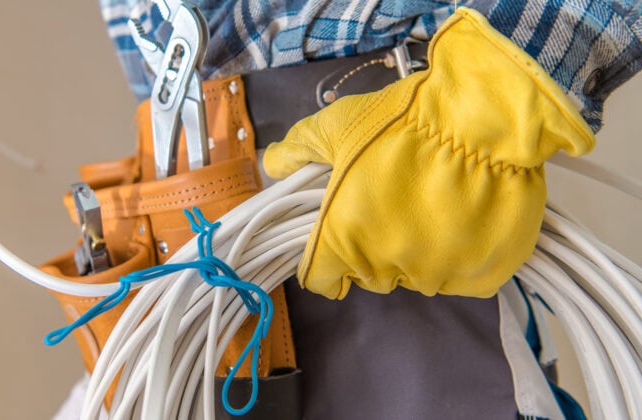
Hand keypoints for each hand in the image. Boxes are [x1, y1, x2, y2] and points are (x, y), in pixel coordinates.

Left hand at [263, 8, 594, 298]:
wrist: (482, 116)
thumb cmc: (400, 121)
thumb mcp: (337, 125)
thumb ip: (299, 148)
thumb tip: (272, 164)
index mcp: (343, 240)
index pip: (321, 277)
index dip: (327, 255)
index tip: (341, 233)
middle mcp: (387, 268)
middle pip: (371, 275)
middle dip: (374, 247)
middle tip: (393, 204)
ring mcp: (437, 275)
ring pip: (417, 276)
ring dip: (419, 252)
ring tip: (434, 206)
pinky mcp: (481, 277)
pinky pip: (460, 278)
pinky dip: (459, 258)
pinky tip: (464, 220)